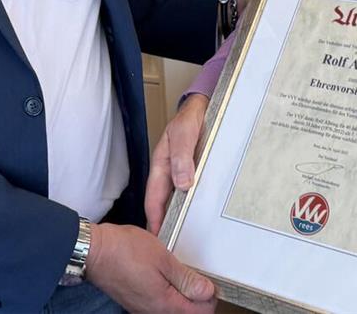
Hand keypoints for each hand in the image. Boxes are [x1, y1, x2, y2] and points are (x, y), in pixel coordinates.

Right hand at [87, 222, 214, 313]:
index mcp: (165, 305)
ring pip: (173, 309)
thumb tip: (207, 292)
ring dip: (182, 294)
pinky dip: (168, 292)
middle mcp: (154, 312)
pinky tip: (165, 275)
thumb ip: (186, 279)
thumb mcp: (163, 259)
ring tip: (181, 271)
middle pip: (187, 313)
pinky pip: (160, 303)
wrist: (93, 251)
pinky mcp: (135, 302)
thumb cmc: (126, 251)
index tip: (208, 278)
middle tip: (196, 273)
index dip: (209, 296)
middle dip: (197, 297)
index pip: (200, 312)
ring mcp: (143, 308)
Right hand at [146, 94, 208, 233]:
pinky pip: (191, 192)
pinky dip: (193, 204)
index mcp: (161, 166)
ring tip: (186, 237)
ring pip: (178, 200)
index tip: (157, 238)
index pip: (154, 198)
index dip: (154, 219)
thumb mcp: (184, 134)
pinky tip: (201, 215)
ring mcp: (181, 174)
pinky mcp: (193, 173)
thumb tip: (182, 184)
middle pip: (164, 204)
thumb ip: (182, 157)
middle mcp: (170, 173)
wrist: (202, 109)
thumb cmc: (188, 119)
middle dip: (165, 223)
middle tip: (172, 246)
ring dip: (180, 216)